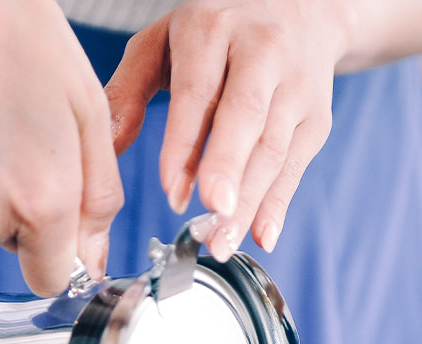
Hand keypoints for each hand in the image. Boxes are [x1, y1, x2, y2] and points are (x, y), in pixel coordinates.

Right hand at [0, 0, 122, 294]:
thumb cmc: (12, 39)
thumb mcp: (88, 115)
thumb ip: (98, 200)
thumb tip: (93, 261)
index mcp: (42, 204)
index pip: (53, 280)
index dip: (62, 251)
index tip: (61, 216)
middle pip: (18, 248)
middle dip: (29, 213)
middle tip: (26, 144)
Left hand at [105, 0, 348, 260]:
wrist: (303, 8)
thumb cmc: (217, 32)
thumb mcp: (164, 41)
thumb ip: (129, 90)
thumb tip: (106, 147)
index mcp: (214, 28)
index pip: (198, 90)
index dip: (185, 143)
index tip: (171, 191)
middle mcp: (263, 51)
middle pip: (246, 114)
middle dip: (228, 167)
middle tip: (212, 210)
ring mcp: (296, 86)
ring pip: (273, 148)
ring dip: (249, 201)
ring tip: (222, 243)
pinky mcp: (315, 118)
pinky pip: (295, 166)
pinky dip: (279, 205)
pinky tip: (262, 235)